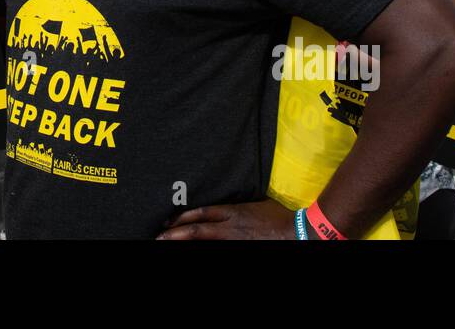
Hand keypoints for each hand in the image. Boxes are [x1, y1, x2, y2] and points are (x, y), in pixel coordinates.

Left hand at [158, 200, 295, 239]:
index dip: (183, 217)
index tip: (169, 221)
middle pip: (197, 229)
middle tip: (159, 237)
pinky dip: (203, 249)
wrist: (295, 232)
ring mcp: (234, 240)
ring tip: (168, 244)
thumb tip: (224, 203)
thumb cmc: (278, 216)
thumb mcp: (255, 203)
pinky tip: (192, 251)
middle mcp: (230, 226)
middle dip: (176, 233)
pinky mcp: (240, 248)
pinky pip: (216, 249)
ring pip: (204, 241)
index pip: (201, 213)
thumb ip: (237, 204)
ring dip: (185, 243)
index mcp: (233, 211)